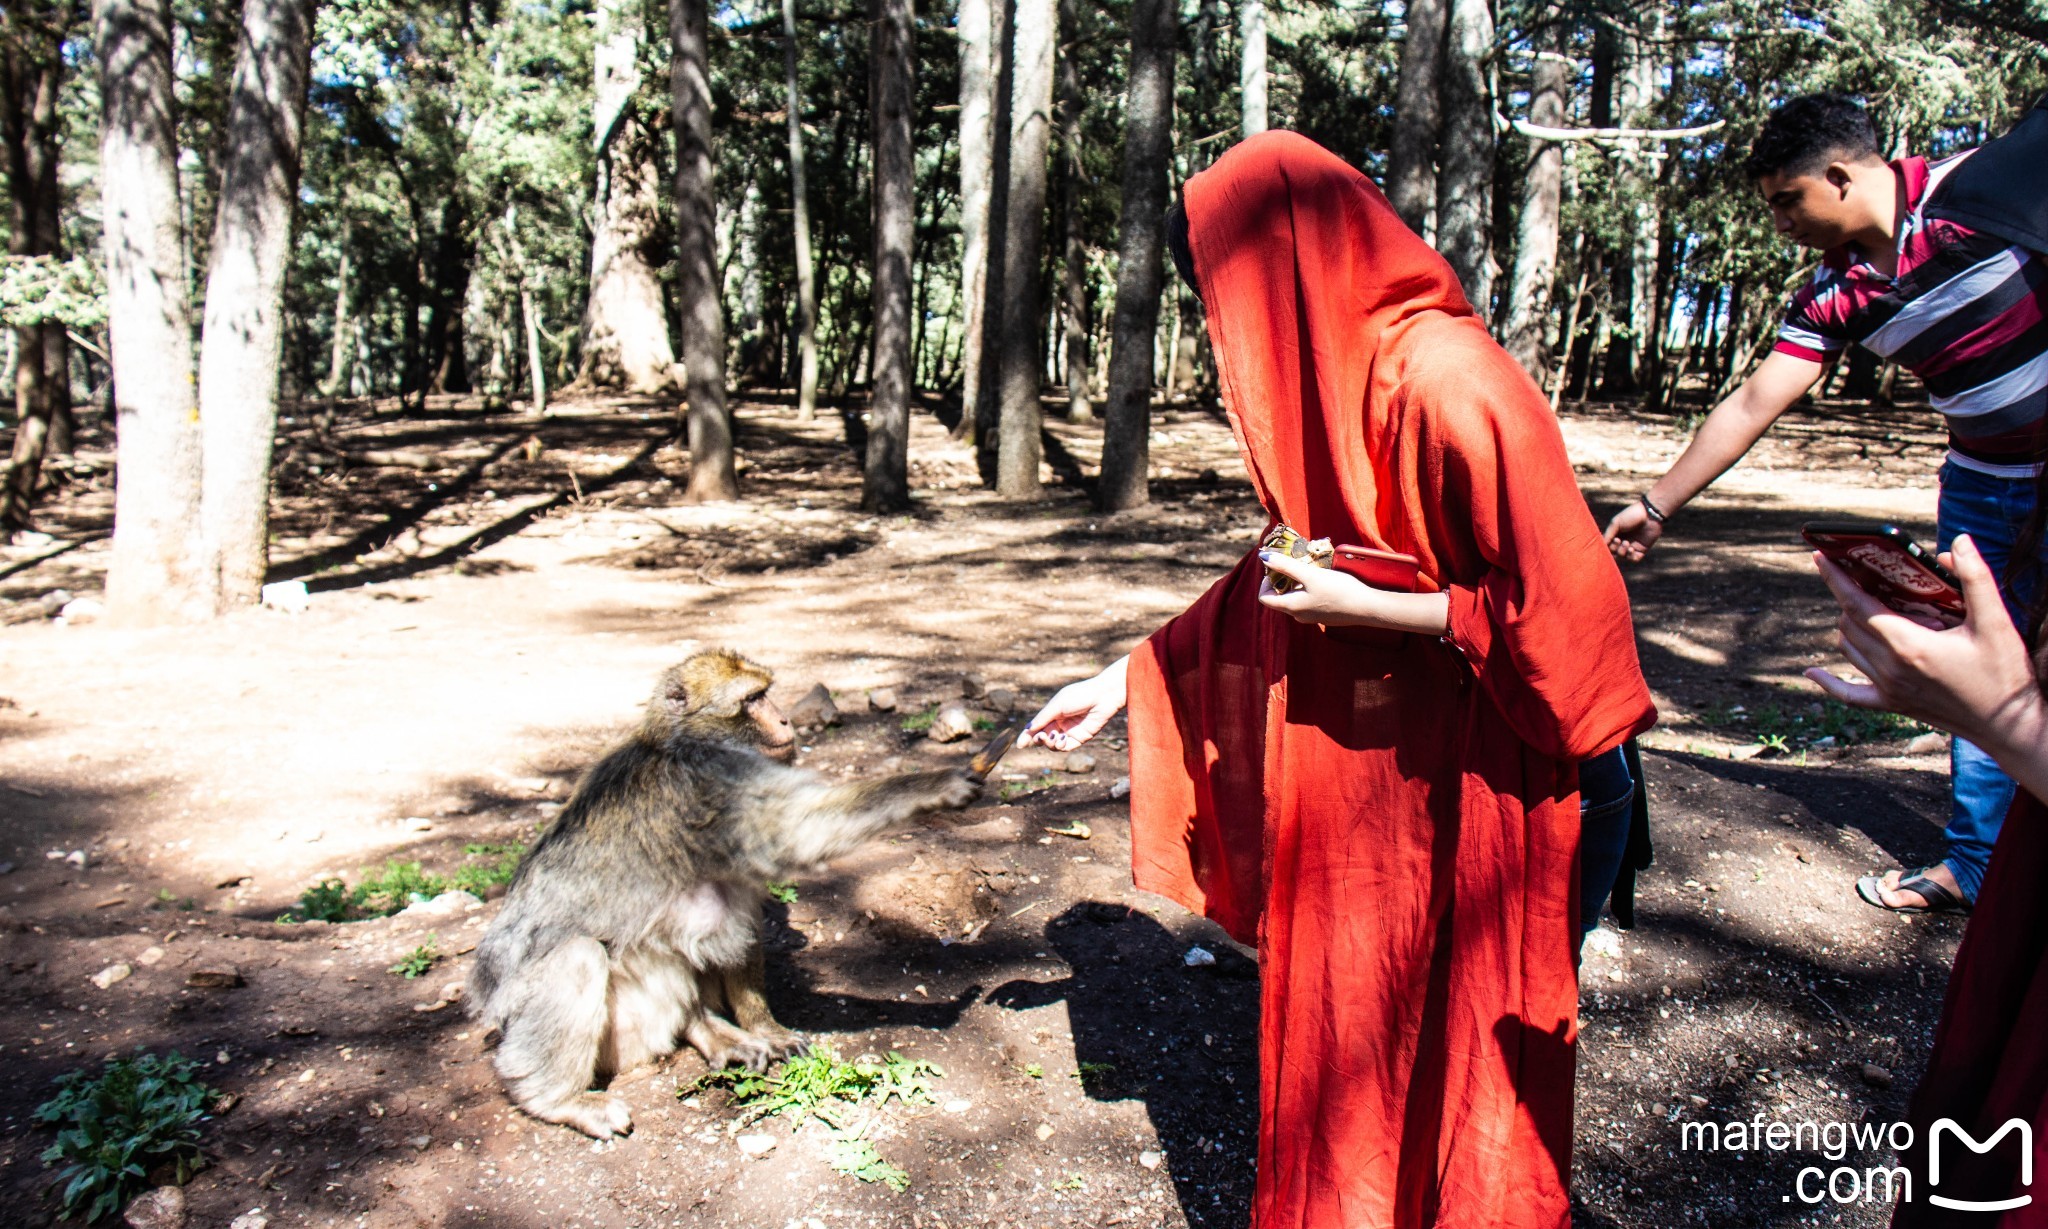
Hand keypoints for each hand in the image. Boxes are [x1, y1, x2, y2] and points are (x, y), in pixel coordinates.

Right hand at [1022, 657, 1127, 751]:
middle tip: (1041, 737)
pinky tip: (1061, 739)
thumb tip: (1029, 729)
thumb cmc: (1080, 695)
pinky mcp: (1080, 738)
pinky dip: (1060, 746)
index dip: (1027, 736)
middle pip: (1042, 737)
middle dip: (1038, 739)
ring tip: (1053, 736)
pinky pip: (1065, 747)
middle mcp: (1059, 723)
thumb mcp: (1058, 704)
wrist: (1103, 697)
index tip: (1019, 745)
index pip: (1036, 726)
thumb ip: (1043, 717)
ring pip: (1052, 744)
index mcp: (1052, 712)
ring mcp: (1069, 732)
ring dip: (1049, 743)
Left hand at [1257, 551, 1384, 625]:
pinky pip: (1308, 599)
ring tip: (1310, 568)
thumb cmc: (1338, 590)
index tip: (1278, 566)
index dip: (1266, 580)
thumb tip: (1263, 556)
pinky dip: (1309, 587)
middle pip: (1279, 596)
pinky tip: (1323, 578)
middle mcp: (1298, 615)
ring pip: (1295, 597)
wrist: (1367, 607)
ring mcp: (1311, 616)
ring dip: (1297, 581)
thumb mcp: (1310, 574)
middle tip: (1295, 563)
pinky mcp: (1324, 614)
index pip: (1264, 597)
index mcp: (1291, 607)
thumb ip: (1286, 566)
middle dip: (1283, 578)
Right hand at [1603, 500, 1662, 561]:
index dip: (1606, 547)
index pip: (1607, 546)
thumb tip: (1602, 546)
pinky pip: (1634, 559)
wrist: (1650, 515)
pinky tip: (1631, 549)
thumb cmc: (1631, 515)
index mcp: (1615, 535)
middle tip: (1618, 540)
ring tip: (1626, 543)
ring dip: (1622, 552)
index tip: (1609, 542)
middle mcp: (1622, 541)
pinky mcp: (1641, 550)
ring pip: (1622, 557)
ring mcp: (1632, 546)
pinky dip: (1630, 556)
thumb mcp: (1616, 523)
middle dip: (1614, 549)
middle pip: (1613, 553)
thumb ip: (1607, 535)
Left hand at [1804, 535, 2045, 752]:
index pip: (1858, 604)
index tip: (1820, 558)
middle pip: (1851, 622)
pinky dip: (1829, 682)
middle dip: (1851, 595)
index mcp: (1909, 645)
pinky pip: (1849, 694)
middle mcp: (1890, 668)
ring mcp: (1888, 690)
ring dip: (1850, 624)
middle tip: (1862, 575)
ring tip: (1870, 606)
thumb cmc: (2005, 673)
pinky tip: (1812, 673)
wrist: (2010, 726)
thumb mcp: (1996, 621)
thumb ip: (1975, 578)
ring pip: (1849, 648)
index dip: (1836, 579)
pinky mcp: (1893, 705)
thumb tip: (1956, 542)